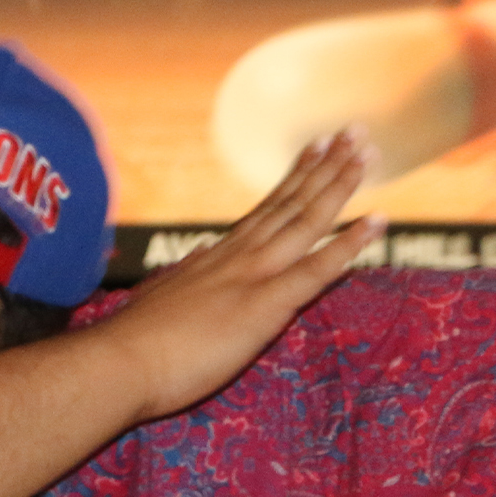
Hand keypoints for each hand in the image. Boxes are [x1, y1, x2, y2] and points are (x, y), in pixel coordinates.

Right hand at [93, 127, 384, 423]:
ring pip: (306, 220)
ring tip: (368, 153)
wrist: (117, 364)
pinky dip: (350, 244)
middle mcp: (237, 256)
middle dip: (324, 166)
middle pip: (289, 203)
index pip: (264, 212)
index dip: (292, 180)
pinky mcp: (264, 306)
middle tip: (353, 132)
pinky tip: (378, 222)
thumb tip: (193, 261)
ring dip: (340, 185)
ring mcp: (252, 276)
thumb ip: (183, 281)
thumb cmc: (133, 347)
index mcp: (215, 258)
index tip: (314, 150)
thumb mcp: (161, 301)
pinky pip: (317, 269)